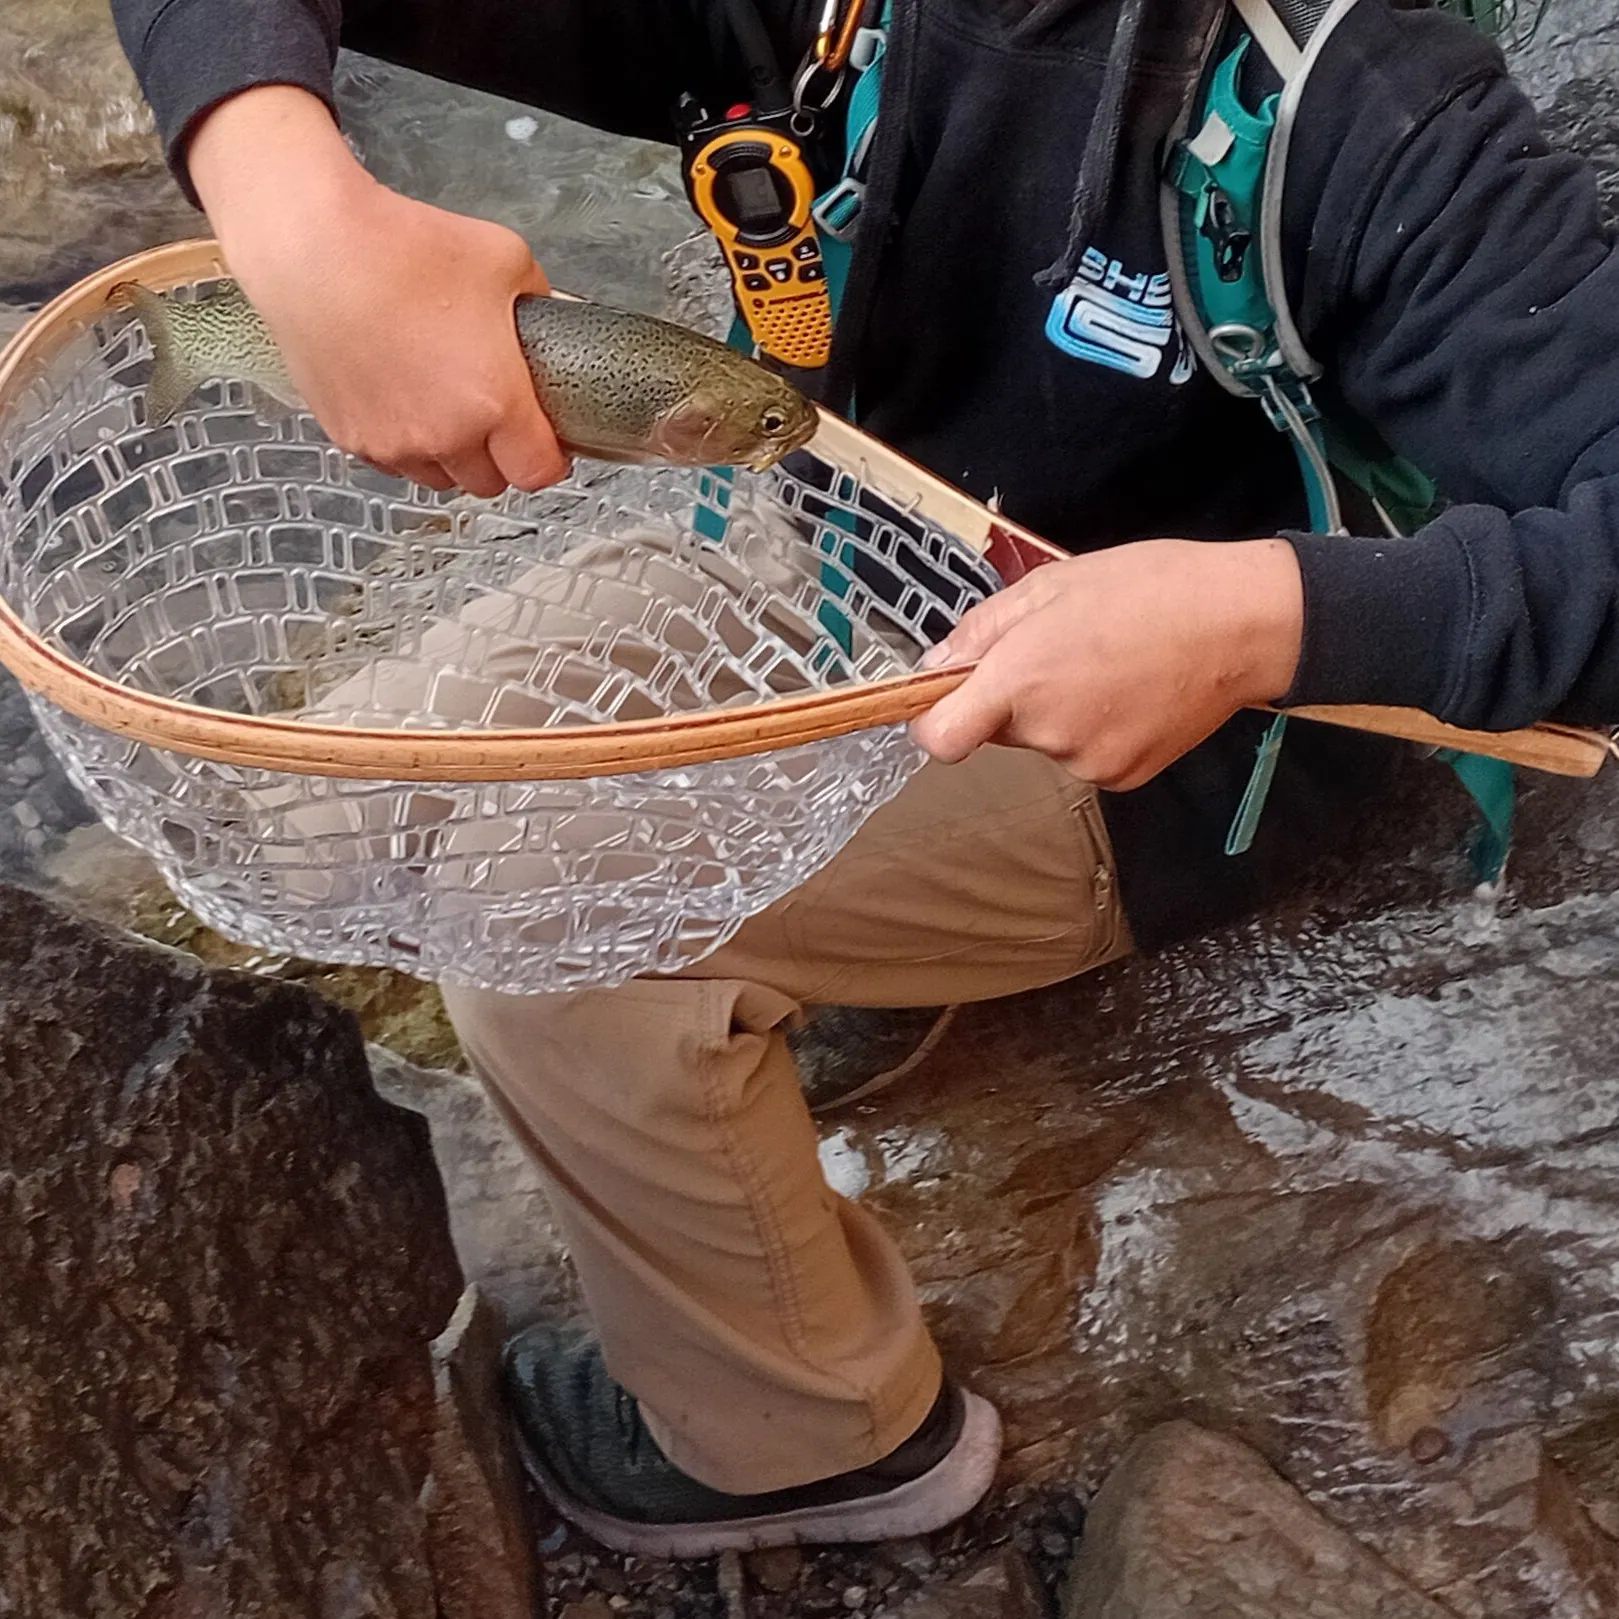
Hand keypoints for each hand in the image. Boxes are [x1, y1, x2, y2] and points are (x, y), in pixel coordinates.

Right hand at [186, 86, 567, 495]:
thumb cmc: (408, 247)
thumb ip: (540, 303)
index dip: (549, 458)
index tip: (546, 437)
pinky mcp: (351, 438)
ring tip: (444, 405)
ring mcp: (394, 444)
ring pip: (440, 478)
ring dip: (452, 456)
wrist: (312, 246)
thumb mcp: (505, 260)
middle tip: (495, 413)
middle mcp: (446, 437)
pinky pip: (394, 463)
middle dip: (500, 456)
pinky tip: (401, 396)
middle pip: (490, 483)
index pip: (538, 473)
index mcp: (495, 403)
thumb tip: (550, 325)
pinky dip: (406, 444)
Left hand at [910, 538, 1303, 788]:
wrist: (1242, 623)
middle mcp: (1049, 731)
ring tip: (1107, 665)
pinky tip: (1130, 692)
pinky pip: (1084, 756)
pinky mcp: (1124, 777)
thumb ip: (982, 631)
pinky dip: (1096, 730)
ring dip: (1058, 712)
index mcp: (1021, 678)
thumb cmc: (1149, 589)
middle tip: (1061, 650)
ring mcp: (1089, 761)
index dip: (932, 720)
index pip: (940, 738)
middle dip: (1011, 697)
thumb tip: (935, 666)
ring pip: (1044, 742)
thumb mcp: (1050, 586)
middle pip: (996, 731)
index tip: (946, 698)